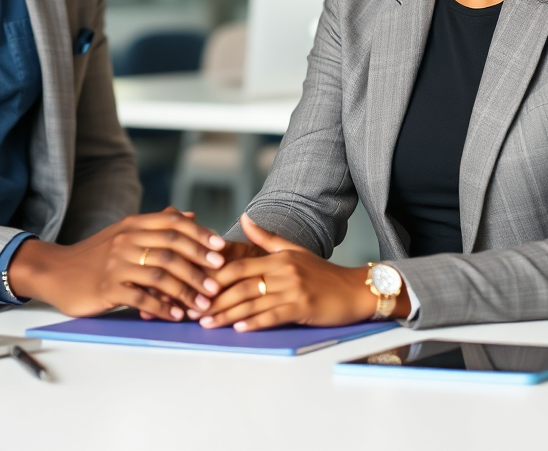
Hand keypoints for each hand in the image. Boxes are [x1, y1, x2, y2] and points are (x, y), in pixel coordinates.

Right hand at [6, 209, 226, 320]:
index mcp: (134, 224)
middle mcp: (126, 240)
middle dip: (198, 265)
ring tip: (203, 303)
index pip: (173, 223)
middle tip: (218, 280)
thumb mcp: (125, 233)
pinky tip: (176, 315)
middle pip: (171, 248)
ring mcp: (116, 264)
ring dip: (186, 290)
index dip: (199, 235)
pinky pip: (141, 298)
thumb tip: (190, 215)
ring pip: (160, 274)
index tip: (221, 248)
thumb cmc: (96, 254)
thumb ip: (158, 224)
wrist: (56, 271)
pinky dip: (162, 308)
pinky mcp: (107, 288)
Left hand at [198, 213, 383, 331]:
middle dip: (215, 299)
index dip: (215, 277)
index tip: (197, 287)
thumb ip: (266, 238)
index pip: (239, 266)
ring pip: (253, 302)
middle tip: (194, 310)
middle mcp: (283, 271)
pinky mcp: (302, 307)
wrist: (354, 289)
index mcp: (277, 258)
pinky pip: (274, 315)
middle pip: (241, 285)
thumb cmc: (322, 273)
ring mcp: (293, 289)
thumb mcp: (293, 250)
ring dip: (228, 315)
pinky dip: (255, 322)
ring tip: (208, 324)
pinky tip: (240, 329)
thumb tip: (243, 219)